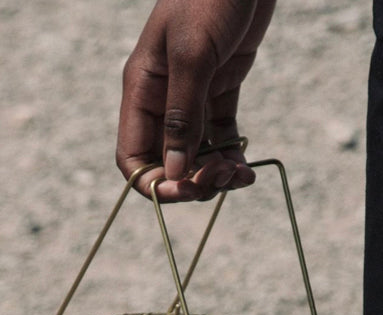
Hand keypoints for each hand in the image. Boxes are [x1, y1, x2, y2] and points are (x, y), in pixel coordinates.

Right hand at [116, 0, 275, 200]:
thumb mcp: (193, 55)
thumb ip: (183, 116)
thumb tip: (174, 173)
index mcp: (142, 91)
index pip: (133, 158)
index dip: (155, 184)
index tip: (186, 191)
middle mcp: (162, 101)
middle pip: (167, 164)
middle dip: (193, 181)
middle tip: (225, 178)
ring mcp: (191, 97)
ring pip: (195, 157)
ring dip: (216, 174)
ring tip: (243, 175)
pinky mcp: (220, 90)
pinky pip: (220, 139)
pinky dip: (232, 157)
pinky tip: (249, 166)